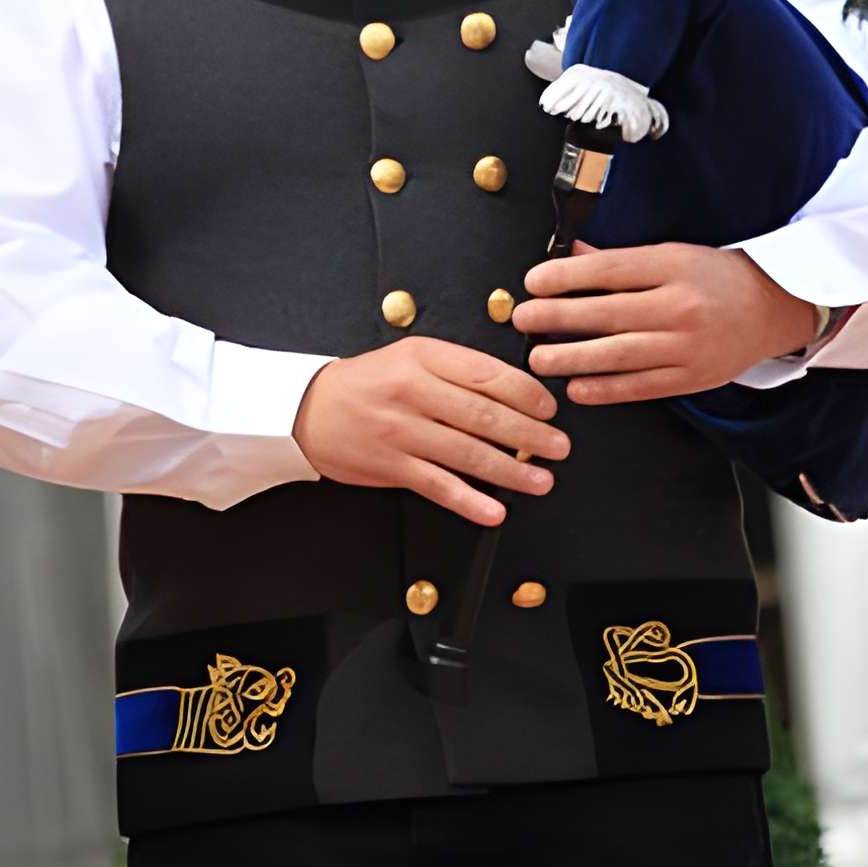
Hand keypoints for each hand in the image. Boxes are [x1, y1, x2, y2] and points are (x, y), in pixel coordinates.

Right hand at [291, 338, 568, 526]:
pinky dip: (469, 501)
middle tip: (559, 447)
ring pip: (466, 453)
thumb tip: (516, 393)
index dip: (525, 393)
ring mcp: (401, 431)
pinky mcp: (390, 466)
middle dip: (529, 434)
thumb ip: (458, 370)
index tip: (550, 408)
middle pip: (483, 415)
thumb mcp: (411, 356)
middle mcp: (413, 391)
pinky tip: (494, 510)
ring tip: (541, 479)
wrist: (308, 408)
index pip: (486, 374)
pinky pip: (438, 485)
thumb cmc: (371, 381)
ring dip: (510, 470)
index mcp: (424, 356)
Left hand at [513, 241, 821, 405]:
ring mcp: (686, 346)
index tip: (533, 281)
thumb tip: (572, 254)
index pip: (610, 270)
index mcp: (674, 266)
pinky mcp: (690, 378)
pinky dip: (605, 389)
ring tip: (538, 358)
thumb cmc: (718, 277)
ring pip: (619, 354)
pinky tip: (576, 388)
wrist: (774, 308)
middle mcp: (680, 306)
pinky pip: (639, 386)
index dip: (566, 277)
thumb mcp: (672, 253)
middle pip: (608, 313)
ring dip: (572, 358)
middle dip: (558, 317)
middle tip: (523, 318)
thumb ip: (620, 260)